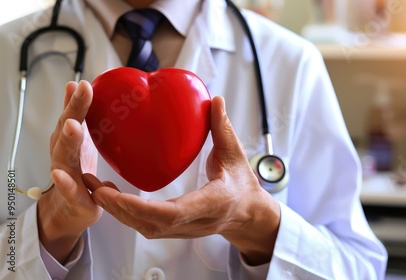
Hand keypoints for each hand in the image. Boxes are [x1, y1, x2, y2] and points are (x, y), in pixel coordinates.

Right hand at [37, 81, 102, 263]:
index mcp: (70, 142)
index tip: (84, 83)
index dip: (77, 100)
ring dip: (68, 140)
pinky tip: (59, 174)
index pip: (73, 117)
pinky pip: (69, 191)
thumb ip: (78, 116)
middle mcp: (64, 156)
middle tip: (80, 92)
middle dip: (73, 111)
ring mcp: (66, 176)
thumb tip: (76, 84)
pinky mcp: (74, 198)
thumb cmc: (78, 172)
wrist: (69, 211)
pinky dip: (64, 183)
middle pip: (66, 131)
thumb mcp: (80, 140)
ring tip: (72, 126)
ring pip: (64, 156)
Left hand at [84, 96, 280, 264]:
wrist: (247, 214)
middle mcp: (194, 222)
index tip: (115, 193)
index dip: (141, 206)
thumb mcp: (236, 155)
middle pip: (150, 224)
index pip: (173, 213)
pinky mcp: (175, 229)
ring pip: (143, 228)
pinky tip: (110, 195)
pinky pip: (145, 225)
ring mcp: (183, 229)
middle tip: (94, 186)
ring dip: (117, 211)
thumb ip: (223, 128)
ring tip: (94, 188)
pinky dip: (125, 212)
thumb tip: (215, 100)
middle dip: (118, 208)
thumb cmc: (243, 185)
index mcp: (212, 203)